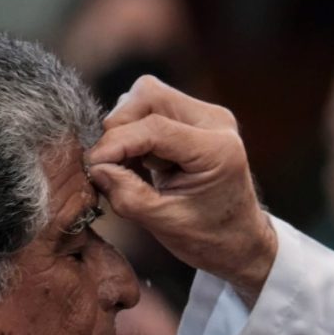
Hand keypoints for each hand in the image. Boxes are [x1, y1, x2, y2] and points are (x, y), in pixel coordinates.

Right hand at [87, 76, 277, 300]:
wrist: (240, 240)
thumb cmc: (210, 237)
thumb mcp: (165, 224)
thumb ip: (127, 194)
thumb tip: (96, 167)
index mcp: (217, 149)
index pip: (154, 128)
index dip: (116, 143)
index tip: (93, 165)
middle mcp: (215, 122)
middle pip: (149, 95)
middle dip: (120, 128)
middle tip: (110, 164)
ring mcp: (206, 116)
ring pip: (148, 96)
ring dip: (127, 128)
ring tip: (130, 167)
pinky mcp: (194, 118)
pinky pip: (152, 108)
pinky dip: (135, 131)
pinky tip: (140, 163)